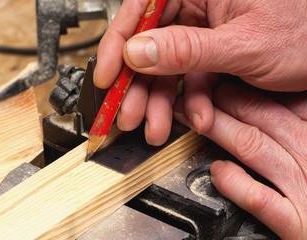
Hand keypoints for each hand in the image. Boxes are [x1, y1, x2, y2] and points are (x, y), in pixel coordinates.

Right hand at [94, 0, 306, 144]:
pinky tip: (195, 117)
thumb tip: (136, 52)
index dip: (116, 45)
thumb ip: (187, 49)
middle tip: (126, 113)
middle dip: (137, 85)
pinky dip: (190, 100)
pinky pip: (188, 76)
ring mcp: (203, 29)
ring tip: (153, 127)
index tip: (105, 77)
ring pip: (166, 66)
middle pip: (148, 43)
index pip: (141, 8)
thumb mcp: (244, 45)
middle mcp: (198, 3)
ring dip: (159, 101)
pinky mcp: (210, 52)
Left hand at [174, 79, 306, 238]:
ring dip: (217, 129)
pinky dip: (234, 182)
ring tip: (190, 119)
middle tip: (192, 92)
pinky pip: (259, 197)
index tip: (216, 81)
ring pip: (252, 146)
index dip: (242, 89)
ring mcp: (304, 187)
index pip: (278, 101)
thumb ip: (290, 125)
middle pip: (260, 116)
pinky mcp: (297, 222)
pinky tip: (217, 171)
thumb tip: (262, 104)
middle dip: (220, 101)